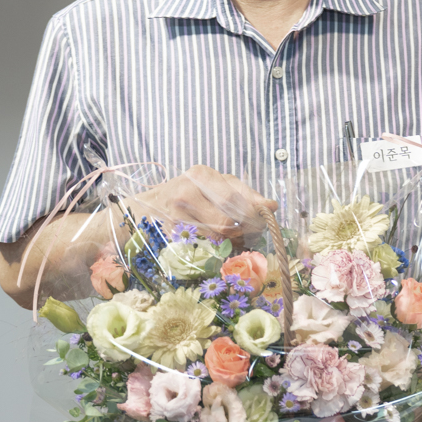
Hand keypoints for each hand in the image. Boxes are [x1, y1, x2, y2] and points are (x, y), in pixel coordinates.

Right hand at [134, 165, 276, 239]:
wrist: (149, 205)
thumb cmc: (190, 194)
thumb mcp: (215, 186)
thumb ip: (243, 194)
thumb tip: (272, 206)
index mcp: (201, 174)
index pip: (235, 197)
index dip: (253, 213)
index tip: (264, 220)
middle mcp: (186, 191)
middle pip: (225, 219)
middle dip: (242, 230)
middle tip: (249, 234)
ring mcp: (175, 214)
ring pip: (214, 236)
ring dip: (229, 241)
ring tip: (233, 238)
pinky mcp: (169, 233)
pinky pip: (201, 245)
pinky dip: (213, 247)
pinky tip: (215, 244)